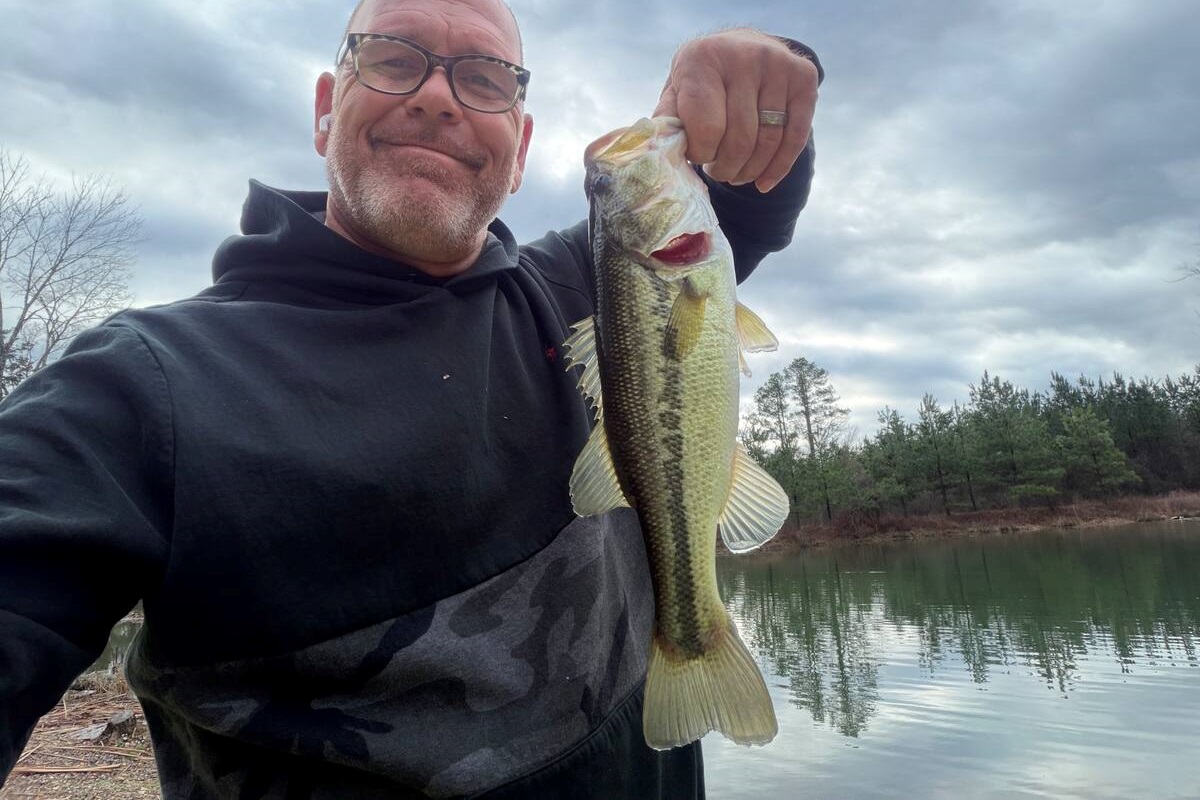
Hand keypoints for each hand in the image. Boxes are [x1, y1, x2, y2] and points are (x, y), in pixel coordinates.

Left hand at [652, 29, 818, 192]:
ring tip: (735, 174)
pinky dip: (778, 167)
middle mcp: (744, 56)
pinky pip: (796, 137)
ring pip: (768, 142)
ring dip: (749, 170)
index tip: (697, 156)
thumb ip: (668, 121)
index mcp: (702, 58)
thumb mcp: (677, 92)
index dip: (701, 153)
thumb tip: (659, 154)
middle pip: (740, 139)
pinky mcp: (804, 78)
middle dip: (725, 168)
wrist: (740, 47)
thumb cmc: (702, 80)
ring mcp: (778, 64)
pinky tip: (763, 182)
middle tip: (717, 172)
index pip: (707, 128)